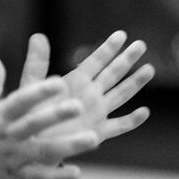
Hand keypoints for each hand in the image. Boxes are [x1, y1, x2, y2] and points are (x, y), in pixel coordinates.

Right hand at [0, 57, 96, 178]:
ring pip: (42, 152)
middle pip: (34, 125)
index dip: (39, 92)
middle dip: (56, 115)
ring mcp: (12, 157)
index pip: (21, 101)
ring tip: (94, 138)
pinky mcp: (15, 175)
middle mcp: (6, 136)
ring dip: (68, 146)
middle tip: (80, 105)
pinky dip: (56, 176)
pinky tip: (78, 172)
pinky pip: (38, 177)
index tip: (60, 82)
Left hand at [22, 31, 153, 144]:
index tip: (121, 34)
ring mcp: (96, 113)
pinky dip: (131, 120)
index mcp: (75, 82)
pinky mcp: (98, 133)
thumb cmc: (30, 115)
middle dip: (126, 60)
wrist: (31, 144)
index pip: (95, 61)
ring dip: (134, 83)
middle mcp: (89, 95)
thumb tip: (37, 35)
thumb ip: (36, 63)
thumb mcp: (32, 86)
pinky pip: (118, 126)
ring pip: (120, 95)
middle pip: (112, 74)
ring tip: (149, 69)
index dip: (108, 48)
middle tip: (141, 44)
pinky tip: (144, 111)